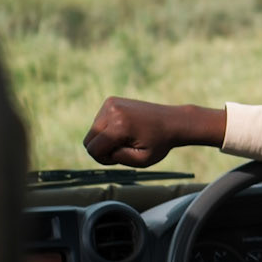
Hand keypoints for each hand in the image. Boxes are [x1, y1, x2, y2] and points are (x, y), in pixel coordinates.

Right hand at [83, 98, 226, 166]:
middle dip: (102, 149)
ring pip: (92, 131)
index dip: (104, 159)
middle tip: (123, 150)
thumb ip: (117, 158)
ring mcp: (111, 103)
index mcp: (119, 125)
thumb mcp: (142, 160)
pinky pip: (98, 122)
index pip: (93, 149)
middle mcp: (112, 110)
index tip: (120, 158)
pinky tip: (125, 129)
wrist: (173, 121)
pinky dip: (108, 129)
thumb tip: (97, 150)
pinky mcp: (111, 101)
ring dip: (105, 139)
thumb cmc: (160, 143)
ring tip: (126, 139)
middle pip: (89, 139)